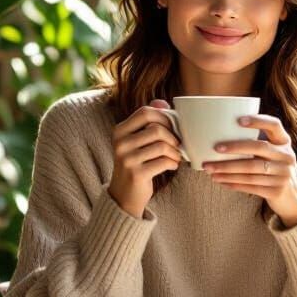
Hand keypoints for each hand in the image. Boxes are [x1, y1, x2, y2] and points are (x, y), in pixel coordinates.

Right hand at [107, 100, 182, 218]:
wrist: (124, 195)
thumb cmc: (135, 163)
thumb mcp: (137, 141)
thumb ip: (148, 121)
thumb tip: (162, 102)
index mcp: (119, 131)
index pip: (145, 113)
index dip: (164, 117)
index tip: (172, 127)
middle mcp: (120, 143)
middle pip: (157, 129)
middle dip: (173, 137)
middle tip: (177, 145)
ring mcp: (126, 159)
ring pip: (162, 146)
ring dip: (175, 152)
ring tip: (175, 157)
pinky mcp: (136, 174)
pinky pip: (164, 162)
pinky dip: (173, 163)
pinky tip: (171, 166)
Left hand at [202, 113, 296, 227]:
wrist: (295, 197)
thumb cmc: (275, 168)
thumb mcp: (274, 153)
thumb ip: (257, 143)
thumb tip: (220, 133)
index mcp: (284, 142)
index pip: (274, 125)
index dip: (258, 121)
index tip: (239, 120)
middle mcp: (286, 156)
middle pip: (259, 148)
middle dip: (235, 148)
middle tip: (215, 149)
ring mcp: (283, 175)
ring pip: (251, 171)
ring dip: (227, 170)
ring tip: (210, 169)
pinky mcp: (276, 191)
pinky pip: (250, 186)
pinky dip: (233, 184)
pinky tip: (220, 181)